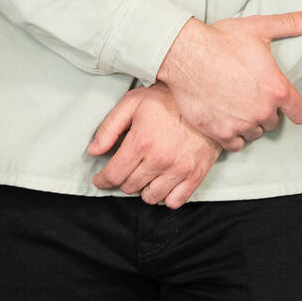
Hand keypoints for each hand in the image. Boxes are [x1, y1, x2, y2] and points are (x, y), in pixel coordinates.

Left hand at [86, 84, 220, 208]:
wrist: (207, 98)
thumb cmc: (168, 98)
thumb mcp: (133, 103)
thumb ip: (109, 127)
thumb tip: (93, 151)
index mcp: (141, 142)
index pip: (113, 175)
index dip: (102, 180)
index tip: (101, 179)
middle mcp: (159, 160)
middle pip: (130, 187)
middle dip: (123, 180)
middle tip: (126, 169)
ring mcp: (179, 170)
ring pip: (150, 198)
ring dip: (144, 189)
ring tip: (145, 174)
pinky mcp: (195, 175)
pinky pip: (174, 201)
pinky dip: (166, 196)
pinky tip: (163, 182)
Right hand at [154, 11, 301, 149]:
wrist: (185, 54)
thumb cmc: (221, 40)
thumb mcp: (258, 28)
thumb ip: (289, 24)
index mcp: (276, 88)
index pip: (301, 112)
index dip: (297, 109)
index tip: (290, 106)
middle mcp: (262, 110)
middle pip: (273, 122)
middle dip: (265, 111)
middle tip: (251, 95)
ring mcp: (240, 124)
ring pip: (254, 133)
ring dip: (249, 123)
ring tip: (237, 106)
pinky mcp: (219, 132)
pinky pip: (235, 145)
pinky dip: (232, 135)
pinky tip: (226, 120)